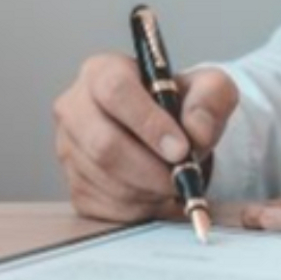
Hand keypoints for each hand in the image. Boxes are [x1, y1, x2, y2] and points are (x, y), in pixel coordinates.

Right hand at [54, 53, 237, 221]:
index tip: (181, 149)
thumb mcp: (208, 89)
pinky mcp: (76, 187)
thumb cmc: (181, 106)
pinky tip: (156, 191)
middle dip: (151, 168)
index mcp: (102, 72)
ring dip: (150, 189)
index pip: (115, 91)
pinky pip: (108, 206)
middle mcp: (75, 108)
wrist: (168, 137)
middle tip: (182, 176)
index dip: (149, 123)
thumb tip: (196, 129)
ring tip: (172, 179)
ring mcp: (69, 150)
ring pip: (109, 180)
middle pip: (104, 144)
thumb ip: (211, 98)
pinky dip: (142, 207)